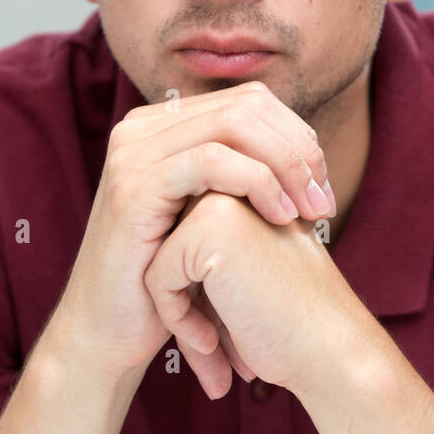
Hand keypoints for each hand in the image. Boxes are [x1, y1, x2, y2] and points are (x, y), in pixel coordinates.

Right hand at [49, 82, 336, 379]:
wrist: (109, 333)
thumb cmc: (171, 281)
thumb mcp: (211, 214)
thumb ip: (243, 172)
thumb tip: (306, 147)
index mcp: (161, 126)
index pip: (249, 101)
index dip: (296, 135)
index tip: (321, 184)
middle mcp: (141, 127)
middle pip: (246, 106)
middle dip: (298, 149)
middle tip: (323, 200)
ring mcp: (132, 152)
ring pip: (233, 124)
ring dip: (286, 165)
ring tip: (310, 212)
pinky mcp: (133, 185)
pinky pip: (210, 161)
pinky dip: (258, 182)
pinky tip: (281, 216)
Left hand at [145, 190, 374, 398]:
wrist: (331, 351)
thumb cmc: (290, 324)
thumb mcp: (244, 278)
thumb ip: (206, 256)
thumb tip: (152, 262)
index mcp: (250, 192)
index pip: (185, 241)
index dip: (198, 293)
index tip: (229, 328)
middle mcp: (235, 186)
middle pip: (170, 248)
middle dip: (186, 301)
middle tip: (217, 345)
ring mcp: (221, 200)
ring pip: (159, 260)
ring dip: (180, 311)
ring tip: (216, 348)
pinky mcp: (207, 228)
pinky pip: (158, 278)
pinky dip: (177, 319)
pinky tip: (214, 344)